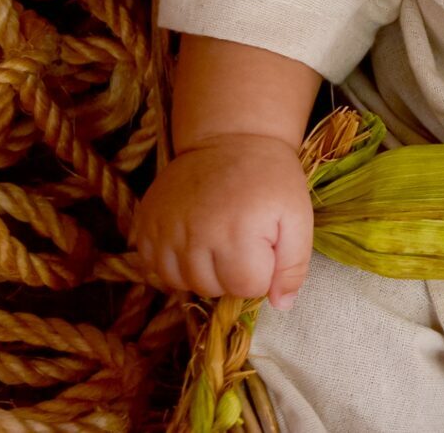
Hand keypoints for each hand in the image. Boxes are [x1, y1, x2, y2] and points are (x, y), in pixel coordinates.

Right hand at [132, 133, 313, 308]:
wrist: (231, 138)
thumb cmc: (271, 178)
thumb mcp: (298, 216)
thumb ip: (294, 265)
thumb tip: (281, 306)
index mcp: (238, 232)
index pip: (247, 288)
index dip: (262, 272)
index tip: (265, 245)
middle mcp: (195, 234)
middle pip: (213, 289)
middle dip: (233, 273)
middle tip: (242, 240)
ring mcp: (165, 229)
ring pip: (182, 284)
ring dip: (203, 272)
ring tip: (218, 241)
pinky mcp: (145, 224)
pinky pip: (155, 268)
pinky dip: (174, 263)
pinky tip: (193, 240)